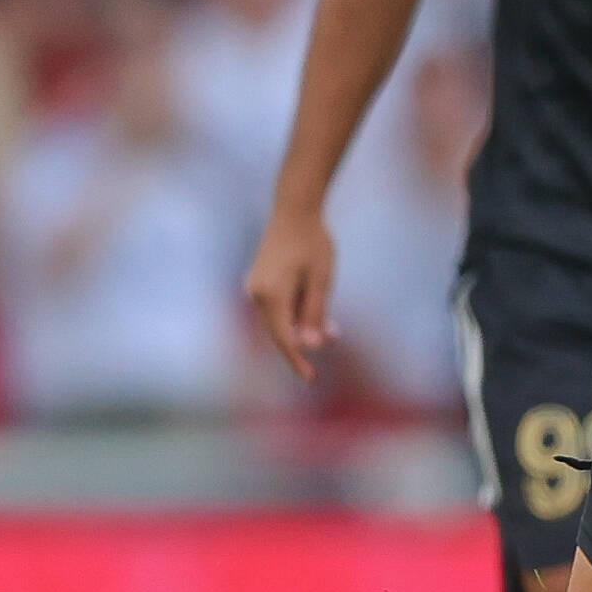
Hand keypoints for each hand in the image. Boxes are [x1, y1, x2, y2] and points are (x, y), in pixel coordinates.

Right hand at [243, 206, 336, 381]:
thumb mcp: (322, 281)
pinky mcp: (259, 282)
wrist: (293, 212)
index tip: (311, 379)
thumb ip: (315, 314)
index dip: (298, 360)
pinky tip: (316, 311)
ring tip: (333, 325)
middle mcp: (256, 294)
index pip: (284, 339)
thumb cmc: (313, 244)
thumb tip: (309, 346)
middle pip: (281, 330)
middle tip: (337, 336)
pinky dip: (296, 313)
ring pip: (280, 318)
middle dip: (307, 340)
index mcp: (271, 296)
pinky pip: (277, 306)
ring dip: (303, 325)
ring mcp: (255, 287)